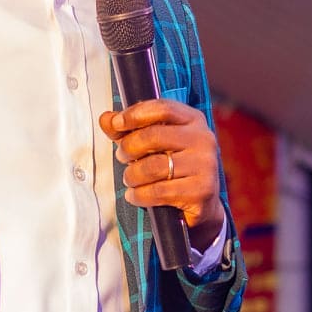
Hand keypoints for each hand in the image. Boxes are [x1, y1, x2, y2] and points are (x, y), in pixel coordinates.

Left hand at [99, 100, 224, 250]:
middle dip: (128, 148)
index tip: (116, 124)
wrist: (202, 203)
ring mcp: (205, 165)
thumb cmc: (173, 168)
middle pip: (153, 136)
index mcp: (193, 120)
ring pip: (152, 167)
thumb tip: (106, 119)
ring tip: (130, 179)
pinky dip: (138, 195)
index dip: (135, 114)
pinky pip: (157, 192)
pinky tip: (136, 195)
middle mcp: (203, 139)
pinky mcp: (201, 191)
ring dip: (131, 175)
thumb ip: (128, 131)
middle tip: (122, 157)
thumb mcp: (152, 144)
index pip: (163, 108)